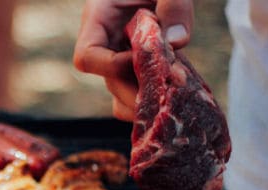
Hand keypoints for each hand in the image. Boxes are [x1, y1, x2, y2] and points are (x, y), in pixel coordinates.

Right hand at [73, 0, 192, 120]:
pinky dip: (156, 99)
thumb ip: (174, 4)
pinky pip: (138, 91)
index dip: (112, 66)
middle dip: (138, 92)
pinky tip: (180, 93)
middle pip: (109, 81)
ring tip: (175, 99)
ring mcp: (122, 55)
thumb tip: (177, 41)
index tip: (143, 59)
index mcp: (100, 17)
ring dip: (147, 101)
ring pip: (122, 93)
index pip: (88, 57)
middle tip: (171, 94)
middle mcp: (107, 41)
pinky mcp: (140, 63)